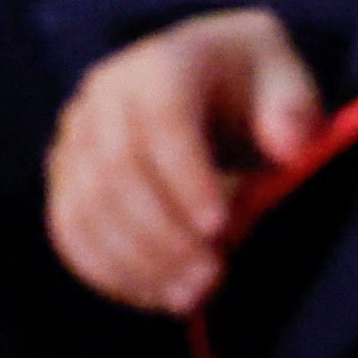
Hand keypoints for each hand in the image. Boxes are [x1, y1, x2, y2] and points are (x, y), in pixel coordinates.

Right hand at [47, 10, 320, 316]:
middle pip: (116, 172)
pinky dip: (111, 272)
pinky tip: (157, 295)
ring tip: (191, 296)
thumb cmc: (252, 80)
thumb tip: (290, 147)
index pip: (162, 120)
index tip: (220, 226)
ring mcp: (75, 138)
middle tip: (209, 277)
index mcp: (162, 61)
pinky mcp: (64, 178)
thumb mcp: (286, 77)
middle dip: (162, 234)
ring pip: (86, 210)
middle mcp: (104, 95)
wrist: (208, 77)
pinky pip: (71, 233)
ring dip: (136, 263)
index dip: (186, 178)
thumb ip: (294, 108)